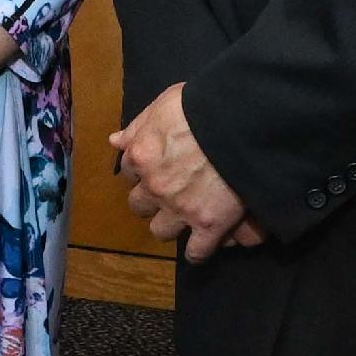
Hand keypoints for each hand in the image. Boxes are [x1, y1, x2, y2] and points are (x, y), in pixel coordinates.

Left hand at [117, 83, 258, 262]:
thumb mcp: (163, 104)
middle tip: (170, 192)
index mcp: (142, 156)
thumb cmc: (201, 106)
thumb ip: (138, 126)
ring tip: (186, 217)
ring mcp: (181, 209)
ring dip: (171, 225)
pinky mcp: (209, 225)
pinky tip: (205, 242)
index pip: (129, 171)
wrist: (240, 123)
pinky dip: (198, 250)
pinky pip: (197, 252)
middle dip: (151, 200)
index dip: (143, 170)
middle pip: (140, 206)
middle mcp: (155, 187)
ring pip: (161, 231)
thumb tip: (115, 141)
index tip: (155, 167)